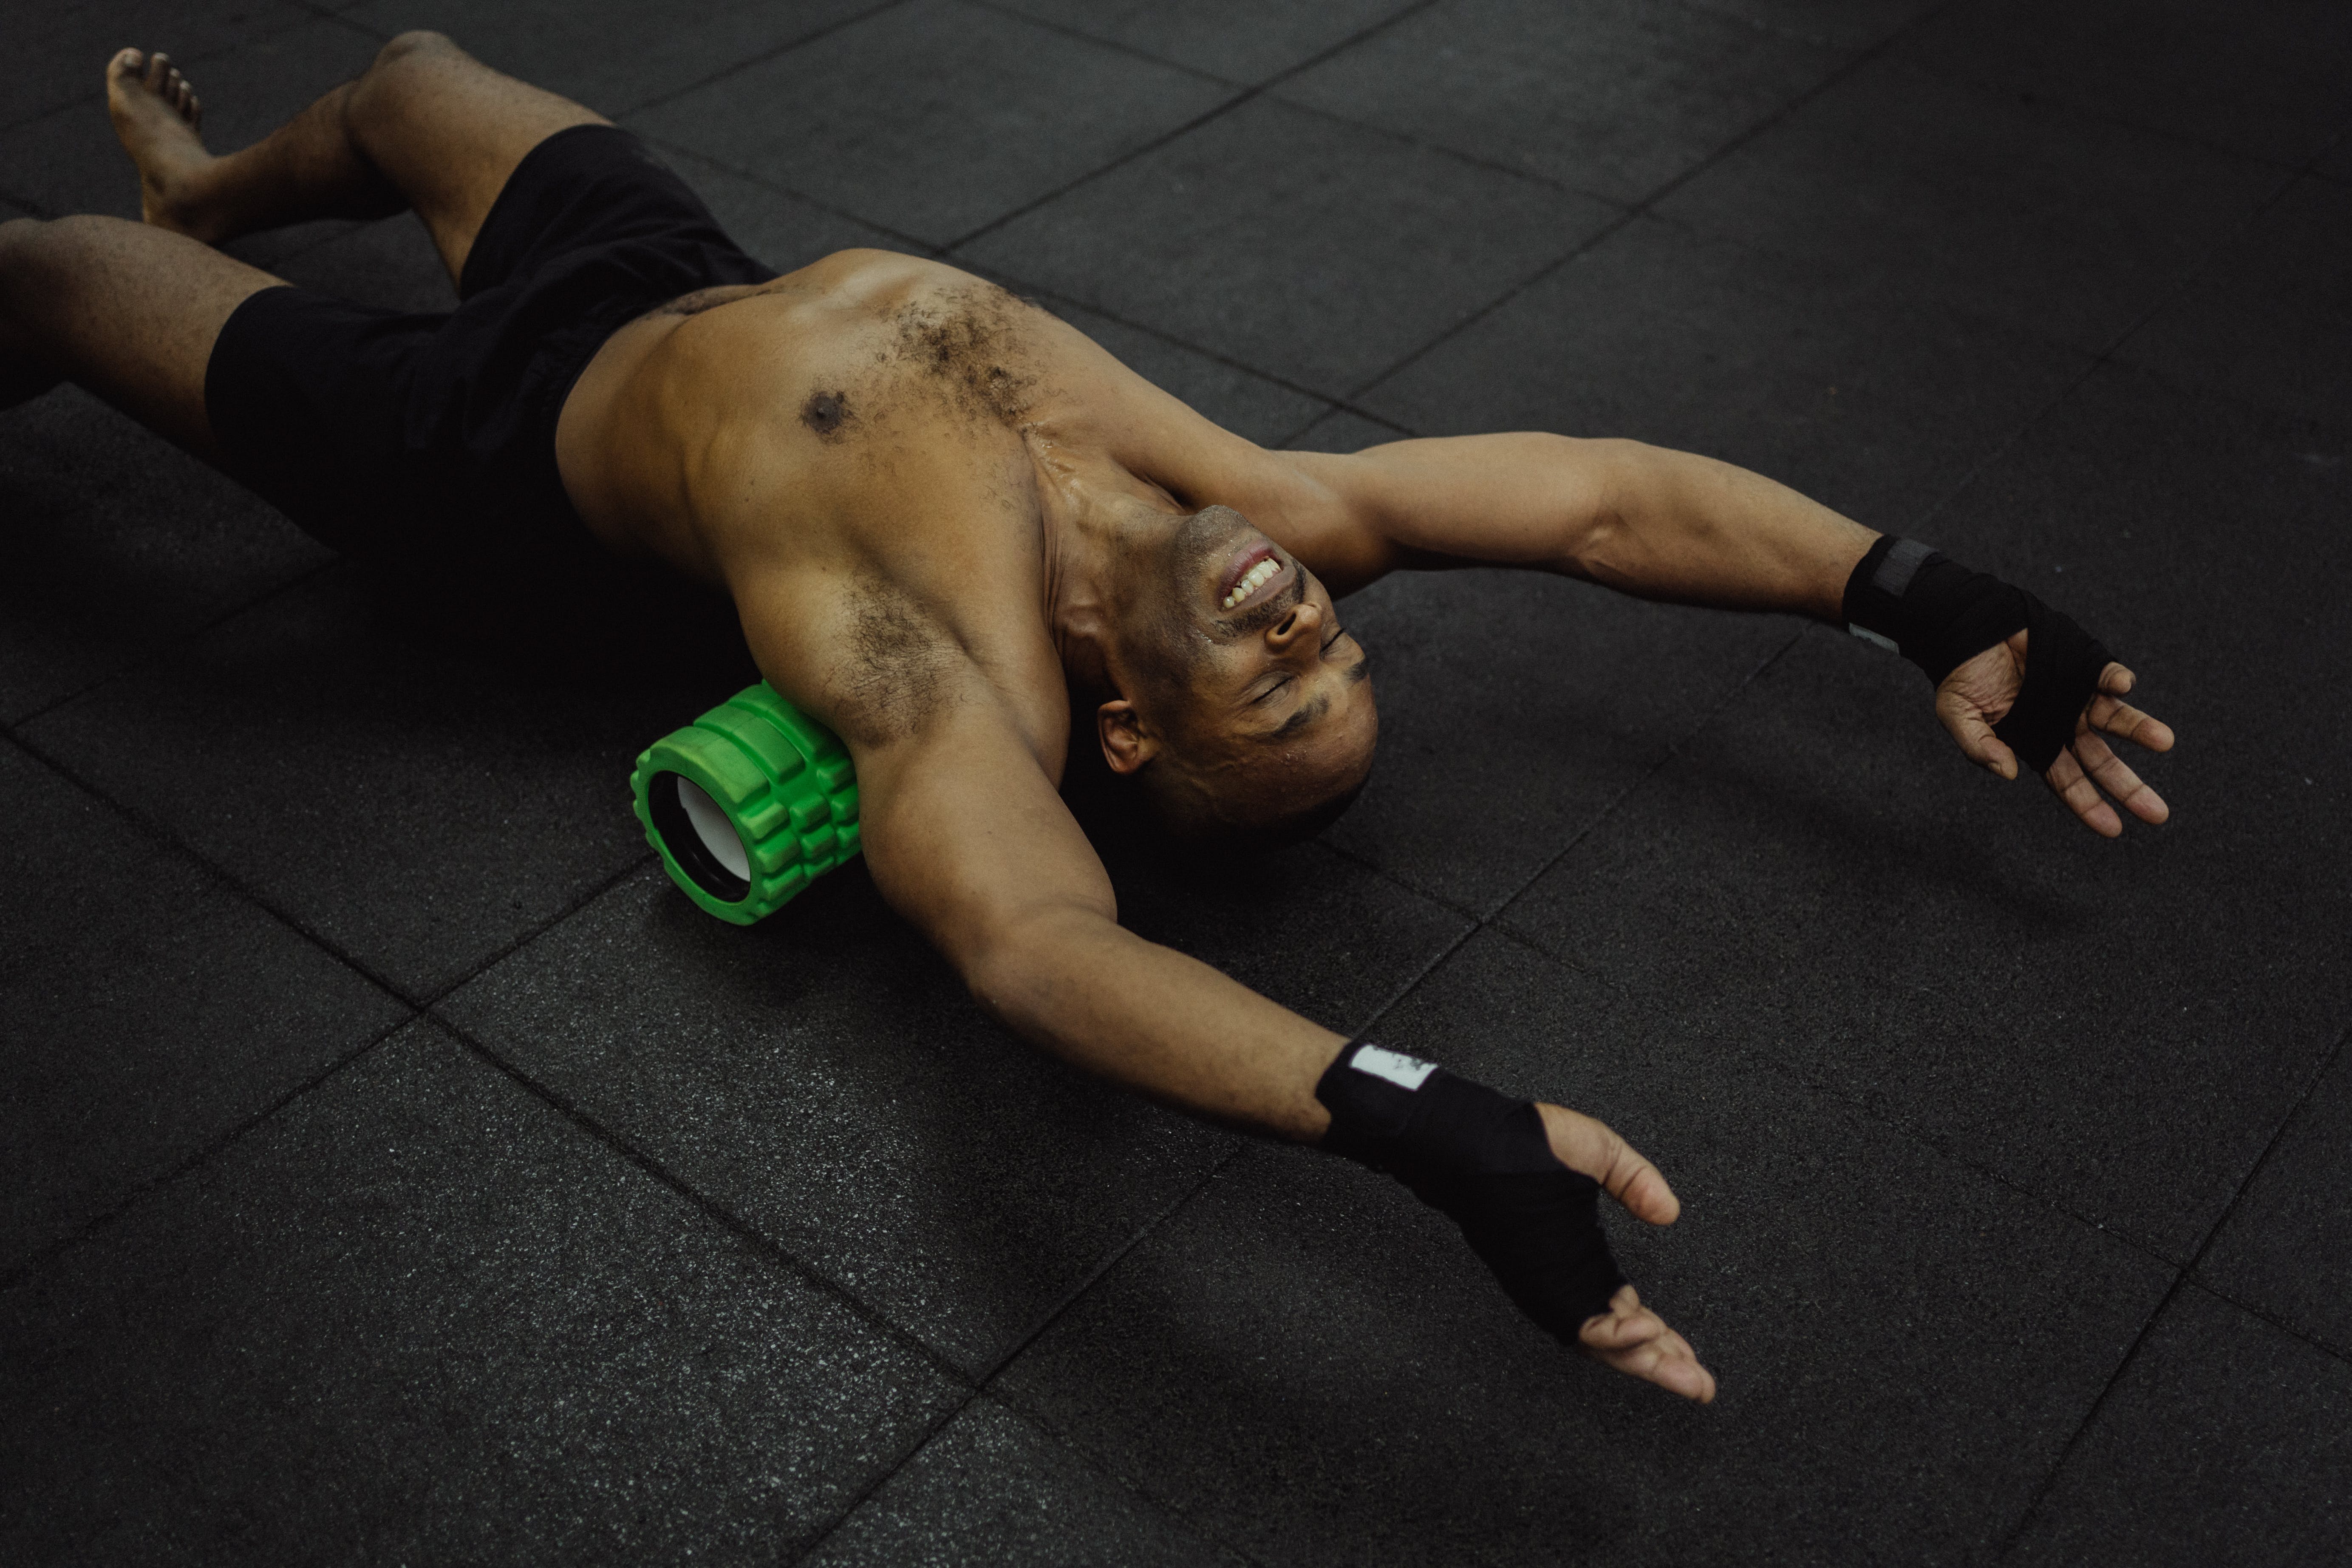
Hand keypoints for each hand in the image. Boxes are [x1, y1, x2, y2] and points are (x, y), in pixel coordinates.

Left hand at [1536, 1103, 1717, 1402]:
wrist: (1480, 1136)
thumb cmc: (1529, 1141)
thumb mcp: (1600, 1153)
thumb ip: (1636, 1181)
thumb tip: (1669, 1211)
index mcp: (1583, 1258)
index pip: (1627, 1313)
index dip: (1659, 1337)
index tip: (1690, 1356)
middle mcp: (1567, 1280)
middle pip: (1620, 1339)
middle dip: (1662, 1366)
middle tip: (1701, 1386)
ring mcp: (1551, 1284)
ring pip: (1600, 1342)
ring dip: (1643, 1359)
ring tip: (1683, 1373)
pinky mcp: (1537, 1282)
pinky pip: (1577, 1321)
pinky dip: (1612, 1333)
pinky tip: (1643, 1332)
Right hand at [1934, 631, 2175, 836]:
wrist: (1967, 631)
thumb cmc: (1961, 678)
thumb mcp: (1958, 717)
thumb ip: (1979, 746)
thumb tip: (2008, 771)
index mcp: (2035, 743)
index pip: (2067, 781)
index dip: (2088, 805)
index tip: (2113, 828)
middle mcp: (2063, 723)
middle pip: (2101, 761)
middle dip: (2129, 787)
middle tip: (2157, 812)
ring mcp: (2074, 695)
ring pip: (2115, 719)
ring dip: (2139, 730)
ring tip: (2163, 741)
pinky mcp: (2080, 664)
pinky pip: (2104, 674)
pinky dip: (2116, 680)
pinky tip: (2123, 686)